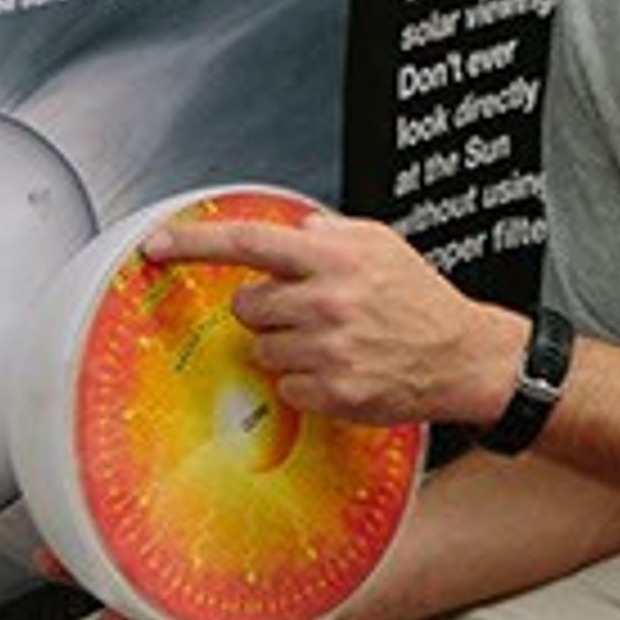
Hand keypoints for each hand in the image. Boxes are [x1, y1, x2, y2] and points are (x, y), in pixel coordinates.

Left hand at [153, 208, 515, 433]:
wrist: (463, 357)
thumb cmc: (421, 300)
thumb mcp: (383, 244)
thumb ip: (330, 233)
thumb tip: (292, 229)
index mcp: (333, 258)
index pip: (247, 241)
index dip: (194, 241)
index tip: (156, 245)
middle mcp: (325, 301)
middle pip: (247, 305)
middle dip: (268, 309)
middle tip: (309, 312)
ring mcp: (326, 349)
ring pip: (261, 348)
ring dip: (286, 346)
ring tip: (333, 342)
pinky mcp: (330, 390)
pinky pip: (284, 385)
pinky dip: (305, 380)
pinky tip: (340, 369)